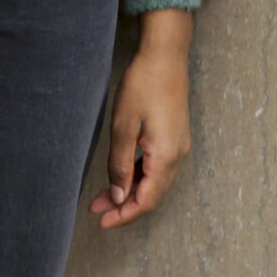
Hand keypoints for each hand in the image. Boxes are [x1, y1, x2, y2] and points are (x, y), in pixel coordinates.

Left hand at [92, 10, 192, 228]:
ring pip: (155, 183)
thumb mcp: (124, 127)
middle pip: (152, 196)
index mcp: (166, 156)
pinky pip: (158, 168)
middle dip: (124, 206)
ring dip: (131, 192)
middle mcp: (178, 156)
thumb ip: (120, 165)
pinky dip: (139, 177)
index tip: (102, 221)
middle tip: (96, 209)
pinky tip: (122, 174)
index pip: (146, 201)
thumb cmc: (143, 85)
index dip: (124, 215)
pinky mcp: (175, 138)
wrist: (165, 56)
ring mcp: (179, 147)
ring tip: (103, 195)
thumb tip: (118, 196)